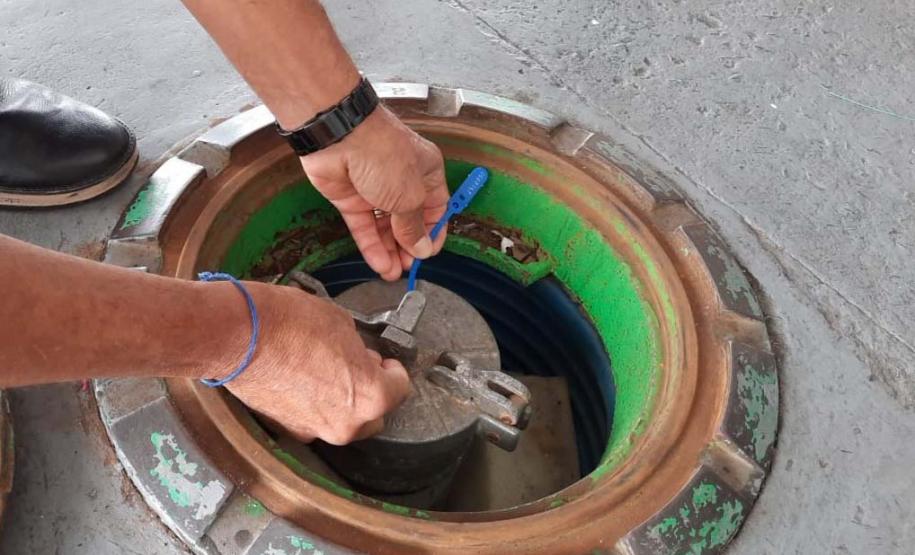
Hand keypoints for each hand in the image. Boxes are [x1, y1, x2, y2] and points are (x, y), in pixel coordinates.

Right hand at [223, 282, 410, 443]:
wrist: (239, 335)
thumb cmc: (288, 324)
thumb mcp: (342, 324)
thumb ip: (359, 350)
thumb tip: (359, 356)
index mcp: (370, 397)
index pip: (400, 390)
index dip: (394, 371)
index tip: (387, 363)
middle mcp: (346, 424)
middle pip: (374, 414)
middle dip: (370, 391)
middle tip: (358, 365)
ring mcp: (314, 431)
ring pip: (342, 421)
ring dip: (343, 402)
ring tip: (327, 370)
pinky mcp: (286, 431)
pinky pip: (313, 421)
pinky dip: (315, 406)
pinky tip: (305, 380)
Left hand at [299, 106, 449, 280]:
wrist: (339, 134)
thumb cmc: (381, 150)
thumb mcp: (410, 196)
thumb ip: (414, 226)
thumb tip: (422, 247)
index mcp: (427, 172)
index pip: (436, 209)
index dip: (433, 232)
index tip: (429, 253)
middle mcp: (402, 180)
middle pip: (409, 221)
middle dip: (409, 246)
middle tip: (409, 266)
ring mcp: (375, 189)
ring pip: (385, 228)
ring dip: (390, 251)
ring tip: (393, 273)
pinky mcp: (351, 198)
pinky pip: (364, 227)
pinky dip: (371, 246)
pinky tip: (379, 263)